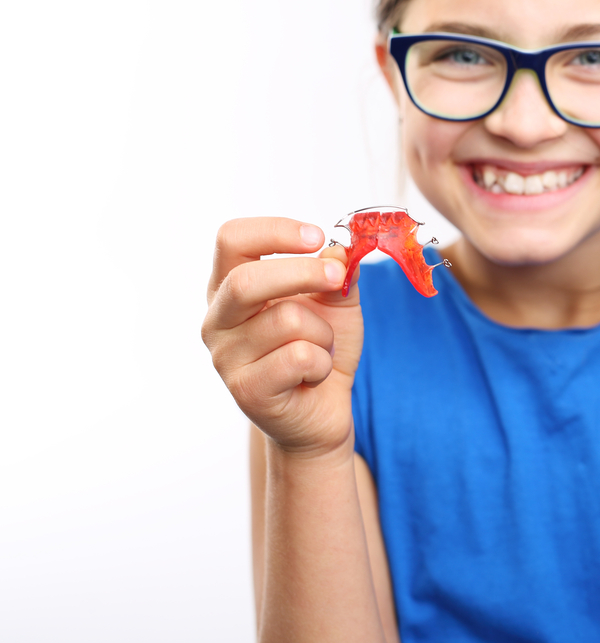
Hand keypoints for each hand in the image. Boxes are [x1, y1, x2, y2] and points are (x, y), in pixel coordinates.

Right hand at [202, 217, 363, 456]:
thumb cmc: (320, 349)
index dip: (274, 231)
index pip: (230, 240)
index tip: (316, 236)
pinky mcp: (246, 390)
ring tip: (319, 350)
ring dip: (323, 333)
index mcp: (230, 287)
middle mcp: (217, 319)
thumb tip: (340, 248)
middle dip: (304, 274)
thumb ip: (338, 272)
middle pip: (247, 280)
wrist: (321, 411)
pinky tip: (312, 376)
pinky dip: (321, 363)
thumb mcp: (336, 302)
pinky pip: (298, 357)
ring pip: (286, 320)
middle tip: (338, 277)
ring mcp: (226, 357)